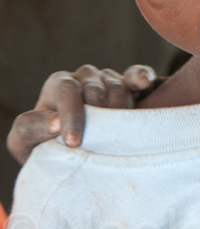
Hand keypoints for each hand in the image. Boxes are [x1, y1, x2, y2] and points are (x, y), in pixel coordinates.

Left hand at [7, 64, 160, 165]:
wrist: (68, 153)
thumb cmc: (43, 146)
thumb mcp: (25, 141)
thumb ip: (31, 128)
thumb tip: (55, 123)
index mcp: (58, 84)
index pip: (67, 91)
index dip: (71, 116)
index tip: (73, 142)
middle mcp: (84, 76)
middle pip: (96, 90)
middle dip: (97, 118)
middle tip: (97, 144)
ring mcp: (108, 78)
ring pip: (118, 88)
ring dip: (119, 112)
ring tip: (115, 136)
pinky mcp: (128, 85)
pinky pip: (135, 75)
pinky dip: (141, 76)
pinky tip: (145, 82)